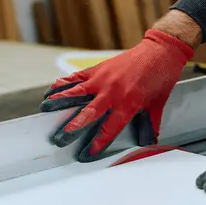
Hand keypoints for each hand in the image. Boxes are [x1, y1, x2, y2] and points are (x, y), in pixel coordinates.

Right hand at [39, 29, 193, 161]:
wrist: (160, 51)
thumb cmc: (161, 77)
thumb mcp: (157, 104)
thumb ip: (150, 124)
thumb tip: (150, 141)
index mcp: (128, 103)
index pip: (109, 128)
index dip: (97, 143)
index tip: (86, 154)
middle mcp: (112, 91)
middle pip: (88, 113)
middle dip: (72, 128)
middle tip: (59, 139)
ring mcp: (103, 78)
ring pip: (76, 92)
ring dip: (59, 101)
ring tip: (44, 110)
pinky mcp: (98, 68)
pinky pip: (77, 77)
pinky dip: (63, 84)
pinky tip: (51, 90)